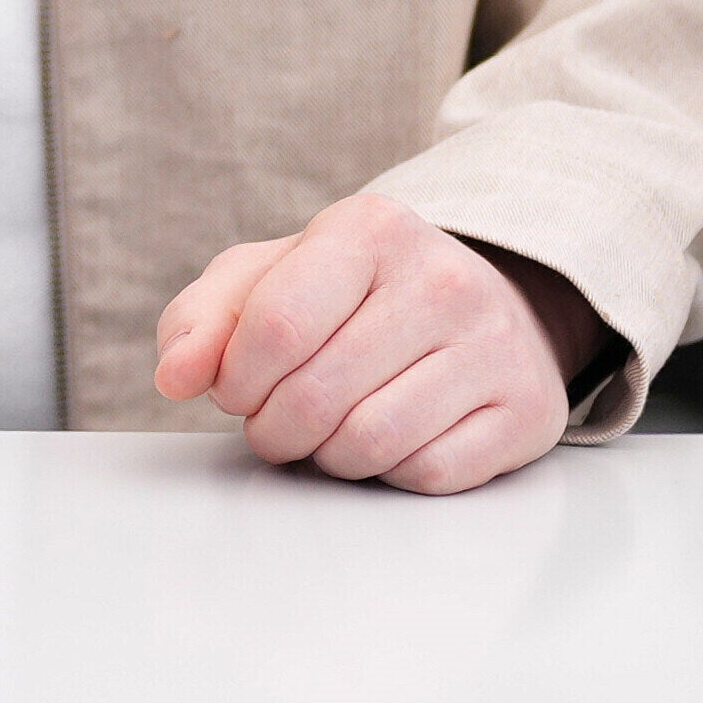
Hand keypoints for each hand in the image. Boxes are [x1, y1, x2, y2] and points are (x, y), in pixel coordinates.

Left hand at [154, 194, 588, 492]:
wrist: (481, 305)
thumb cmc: (353, 298)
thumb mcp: (268, 280)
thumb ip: (203, 320)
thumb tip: (175, 376)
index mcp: (372, 228)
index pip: (275, 328)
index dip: (237, 380)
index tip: (239, 386)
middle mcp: (444, 278)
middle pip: (315, 397)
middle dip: (275, 428)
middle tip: (278, 419)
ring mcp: (494, 345)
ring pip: (370, 443)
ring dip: (329, 456)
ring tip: (330, 429)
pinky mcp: (527, 411)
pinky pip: (426, 474)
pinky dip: (391, 473)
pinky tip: (393, 438)